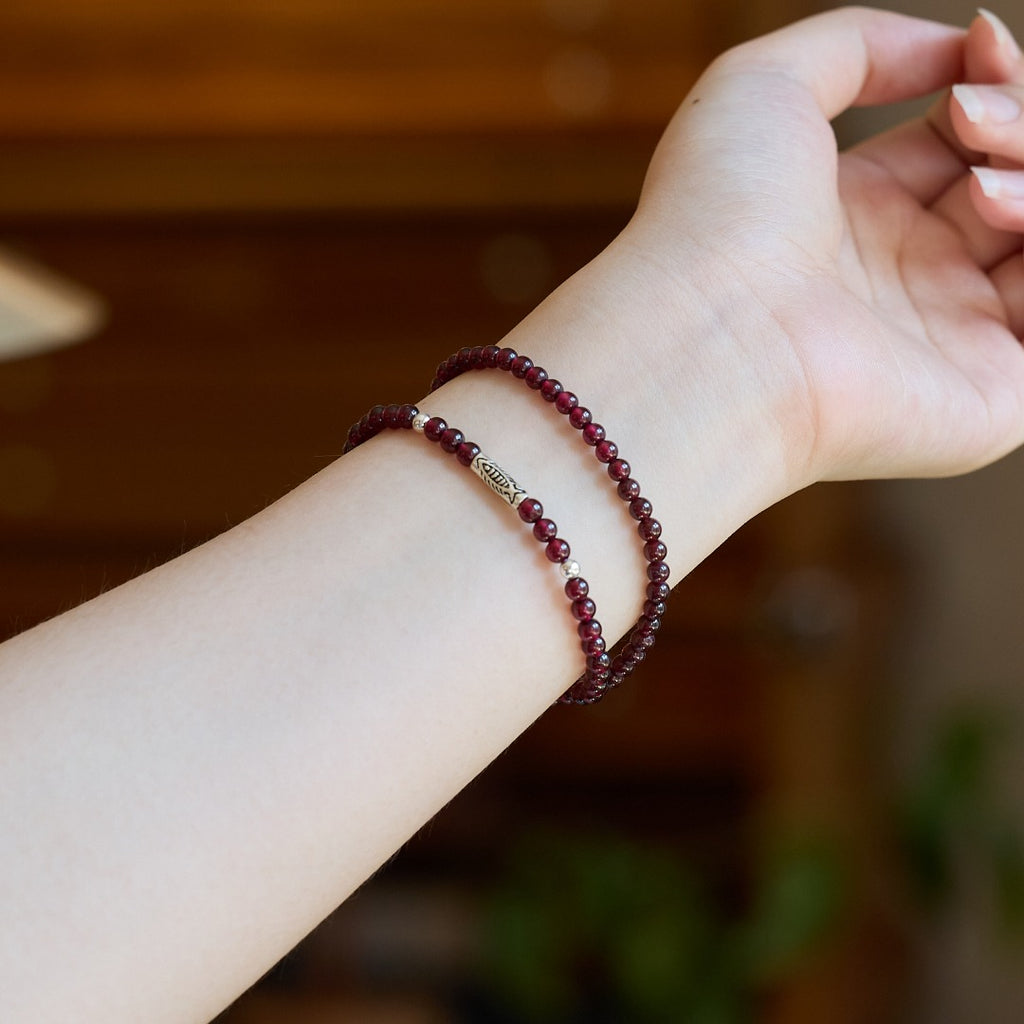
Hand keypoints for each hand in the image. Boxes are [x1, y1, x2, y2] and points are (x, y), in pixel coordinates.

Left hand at [626, 7, 1023, 485]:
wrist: (712, 336)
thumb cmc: (716, 216)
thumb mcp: (764, 86)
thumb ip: (859, 45)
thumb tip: (954, 49)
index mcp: (854, 217)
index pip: (960, 143)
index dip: (991, 86)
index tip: (980, 46)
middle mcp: (904, 279)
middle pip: (1011, 182)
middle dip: (1015, 127)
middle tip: (968, 121)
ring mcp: (950, 340)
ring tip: (981, 189)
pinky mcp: (992, 399)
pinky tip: (1007, 216)